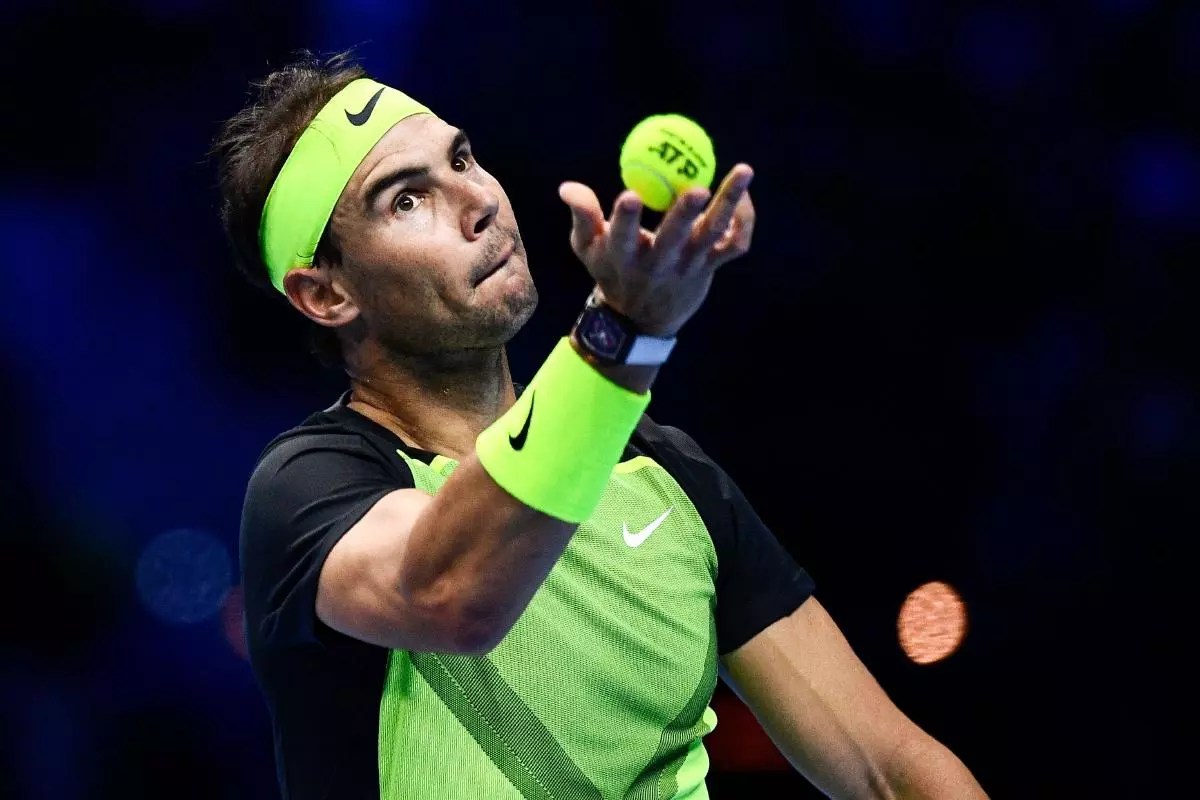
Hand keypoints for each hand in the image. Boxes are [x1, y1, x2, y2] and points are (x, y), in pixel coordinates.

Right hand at [559, 164, 755, 336]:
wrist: (642, 320)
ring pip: (712, 234)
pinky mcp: (710, 266)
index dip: (625, 218)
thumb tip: (567, 187)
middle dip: (685, 213)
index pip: (622, 236)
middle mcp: (658, 262)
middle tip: (698, 187)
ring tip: (744, 170)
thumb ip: (582, 216)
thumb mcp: (589, 249)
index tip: (629, 195)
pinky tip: (743, 194)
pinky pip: (735, 244)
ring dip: (729, 202)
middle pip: (674, 237)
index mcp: (624, 256)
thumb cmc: (612, 272)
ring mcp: (688, 265)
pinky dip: (745, 220)